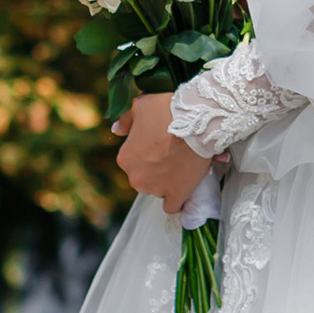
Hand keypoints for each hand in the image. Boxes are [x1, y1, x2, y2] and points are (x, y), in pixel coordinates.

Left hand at [115, 90, 215, 215]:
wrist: (197, 122)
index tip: (160, 146)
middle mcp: (136, 177)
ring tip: (182, 166)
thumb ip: (126, 120)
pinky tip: (182, 189)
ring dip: (167, 182)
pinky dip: (176, 200)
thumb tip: (116, 130)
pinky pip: (172, 206)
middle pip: (144, 179)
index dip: (146, 154)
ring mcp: (156, 188)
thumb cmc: (168, 111)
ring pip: (158, 190)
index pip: (132, 162)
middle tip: (171, 156)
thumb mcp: (141, 106)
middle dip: (155, 170)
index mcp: (125, 158)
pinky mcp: (175, 195)